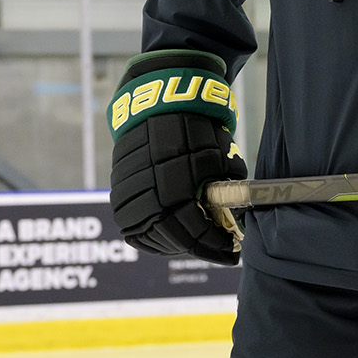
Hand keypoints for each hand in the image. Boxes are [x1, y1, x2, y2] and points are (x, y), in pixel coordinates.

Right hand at [107, 50, 246, 264]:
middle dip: (199, 248)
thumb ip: (227, 195)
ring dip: (177, 244)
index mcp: (173, 191)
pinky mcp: (119, 196)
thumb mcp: (221, 160)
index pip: (194, 235)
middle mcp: (146, 199)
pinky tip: (174, 234)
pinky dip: (156, 236)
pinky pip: (136, 229)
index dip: (215, 247)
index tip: (232, 253)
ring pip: (153, 239)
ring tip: (198, 241)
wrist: (157, 103)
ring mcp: (129, 199)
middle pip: (174, 242)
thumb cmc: (197, 129)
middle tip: (219, 248)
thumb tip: (238, 223)